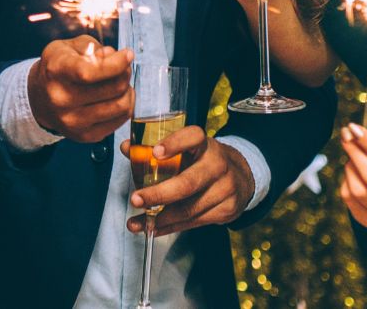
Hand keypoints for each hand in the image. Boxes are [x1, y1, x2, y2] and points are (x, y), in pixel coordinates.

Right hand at [26, 37, 133, 141]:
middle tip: (123, 68)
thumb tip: (113, 56)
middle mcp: (61, 100)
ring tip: (120, 83)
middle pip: (113, 88)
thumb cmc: (58, 68)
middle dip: (125, 74)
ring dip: (128, 91)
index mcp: (56, 72)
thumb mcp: (67, 47)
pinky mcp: (85, 135)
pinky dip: (125, 105)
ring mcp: (73, 121)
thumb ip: (91, 47)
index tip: (127, 54)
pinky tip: (116, 97)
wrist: (40, 99)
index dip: (116, 63)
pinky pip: (120, 120)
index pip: (90, 72)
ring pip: (121, 106)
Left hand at [125, 127, 255, 235]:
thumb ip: (154, 149)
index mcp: (205, 145)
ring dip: (159, 219)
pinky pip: (194, 222)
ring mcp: (226, 189)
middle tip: (135, 199)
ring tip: (136, 223)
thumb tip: (126, 148)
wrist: (240, 177)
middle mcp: (218, 165)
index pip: (193, 138)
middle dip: (158, 195)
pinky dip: (170, 227)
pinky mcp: (227, 210)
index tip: (155, 152)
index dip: (174, 143)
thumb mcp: (186, 150)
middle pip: (187, 183)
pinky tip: (153, 228)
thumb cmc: (202, 161)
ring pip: (189, 209)